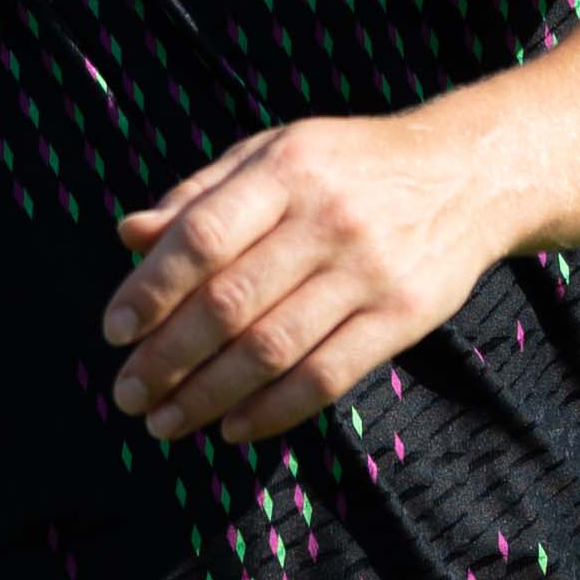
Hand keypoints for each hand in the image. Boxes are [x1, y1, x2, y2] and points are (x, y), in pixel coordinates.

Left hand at [101, 114, 506, 445]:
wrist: (465, 173)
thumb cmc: (348, 165)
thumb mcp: (274, 152)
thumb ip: (201, 196)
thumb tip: (128, 236)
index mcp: (285, 169)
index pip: (202, 236)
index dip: (151, 289)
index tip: (114, 331)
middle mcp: (326, 218)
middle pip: (231, 302)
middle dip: (168, 358)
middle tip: (128, 394)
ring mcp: (368, 271)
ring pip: (273, 349)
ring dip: (209, 396)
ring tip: (165, 421)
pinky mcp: (403, 316)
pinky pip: (327, 376)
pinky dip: (273, 410)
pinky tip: (232, 427)